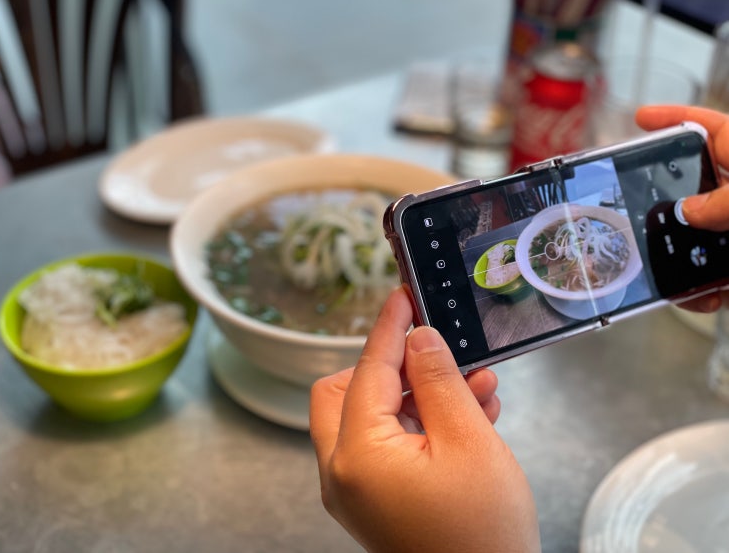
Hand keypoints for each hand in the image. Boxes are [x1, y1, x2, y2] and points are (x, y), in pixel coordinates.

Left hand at [310, 287, 539, 552]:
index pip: (367, 369)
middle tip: (434, 354)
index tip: (402, 296)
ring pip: (371, 417)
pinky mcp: (375, 501)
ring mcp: (356, 490)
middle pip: (346, 391)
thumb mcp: (469, 442)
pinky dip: (420, 424)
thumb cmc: (483, 535)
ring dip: (419, 395)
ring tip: (475, 384)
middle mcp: (343, 473)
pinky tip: (468, 412)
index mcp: (357, 456)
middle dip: (391, 368)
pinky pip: (386, 445)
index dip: (389, 327)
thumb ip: (438, 380)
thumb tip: (419, 338)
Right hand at [636, 105, 728, 310]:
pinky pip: (718, 279)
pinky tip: (697, 298)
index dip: (672, 119)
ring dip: (679, 257)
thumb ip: (726, 200)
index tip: (640, 117)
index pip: (709, 128)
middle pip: (695, 187)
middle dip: (664, 201)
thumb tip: (688, 212)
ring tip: (658, 268)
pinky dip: (706, 293)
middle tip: (633, 207)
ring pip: (700, 239)